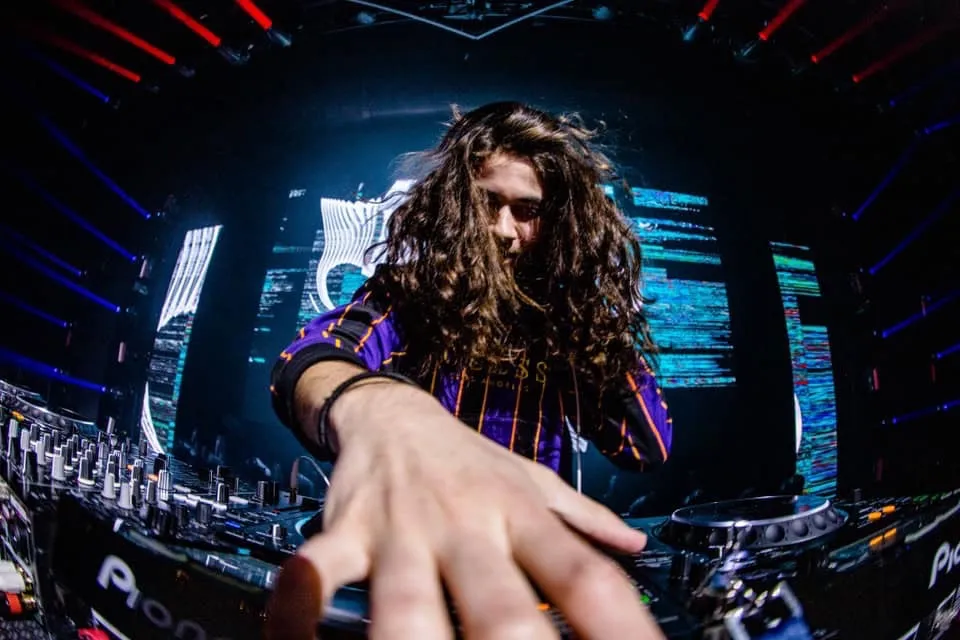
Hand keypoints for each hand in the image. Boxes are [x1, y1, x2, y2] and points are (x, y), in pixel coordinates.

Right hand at [265, 383, 663, 639]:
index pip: (582, 573)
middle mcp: (465, 525)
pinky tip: (294, 638)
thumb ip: (582, 516)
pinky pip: (315, 577)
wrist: (391, 413)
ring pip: (406, 602)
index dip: (618, 623)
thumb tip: (637, 545)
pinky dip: (299, 612)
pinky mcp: (345, 531)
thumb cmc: (468, 461)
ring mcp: (401, 530)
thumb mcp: (531, 479)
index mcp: (519, 515)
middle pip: (499, 604)